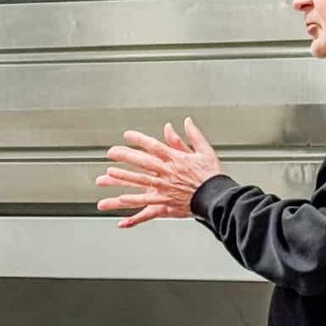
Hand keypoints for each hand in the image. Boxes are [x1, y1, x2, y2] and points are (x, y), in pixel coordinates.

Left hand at [96, 117, 222, 228]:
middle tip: (111, 152)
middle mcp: (168, 173)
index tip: (127, 135)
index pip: (154, 146)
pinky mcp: (166, 203)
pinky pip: (147, 203)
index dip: (139, 139)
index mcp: (176, 159)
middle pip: (142, 162)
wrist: (217, 198)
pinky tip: (122, 199)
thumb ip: (194, 135)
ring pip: (140, 182)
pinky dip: (134, 202)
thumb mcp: (206, 151)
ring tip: (108, 174)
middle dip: (125, 156)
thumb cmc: (212, 176)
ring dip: (123, 178)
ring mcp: (165, 189)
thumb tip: (187, 122)